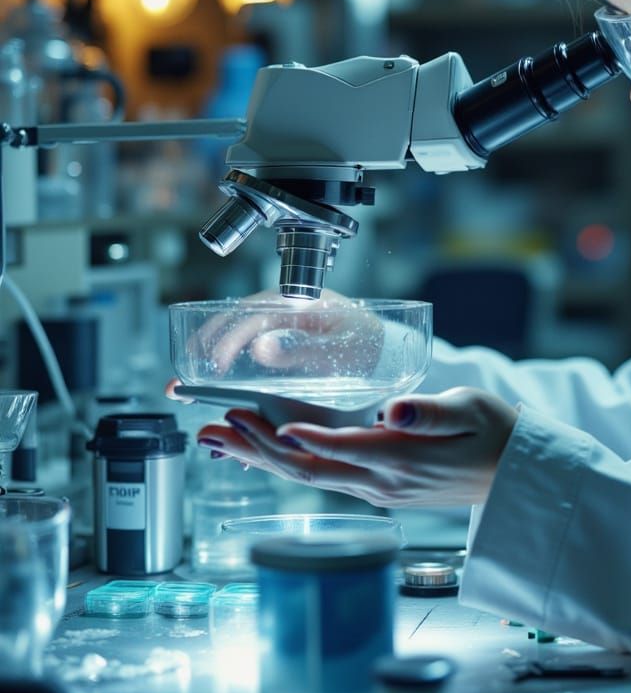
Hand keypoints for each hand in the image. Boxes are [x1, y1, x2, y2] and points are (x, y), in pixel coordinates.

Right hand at [188, 289, 383, 378]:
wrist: (384, 350)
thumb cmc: (367, 343)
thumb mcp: (342, 348)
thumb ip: (305, 349)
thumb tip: (260, 346)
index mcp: (298, 302)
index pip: (252, 315)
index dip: (229, 339)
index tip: (215, 366)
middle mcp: (284, 311)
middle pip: (235, 322)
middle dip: (206, 346)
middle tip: (183, 376)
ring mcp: (280, 328)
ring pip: (237, 337)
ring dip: (211, 356)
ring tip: (188, 382)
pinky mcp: (280, 346)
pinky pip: (248, 353)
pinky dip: (230, 368)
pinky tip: (218, 391)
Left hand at [195, 388, 518, 506]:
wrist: (514, 475)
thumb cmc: (495, 435)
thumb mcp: (470, 410)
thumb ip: (426, 413)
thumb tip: (390, 411)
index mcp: (402, 459)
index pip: (338, 449)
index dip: (296, 437)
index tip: (257, 419)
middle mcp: (383, 482)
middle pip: (307, 470)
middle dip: (255, 449)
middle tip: (212, 428)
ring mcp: (379, 491)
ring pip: (309, 477)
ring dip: (261, 457)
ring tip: (219, 438)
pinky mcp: (380, 489)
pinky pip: (324, 478)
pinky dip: (287, 463)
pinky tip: (265, 452)